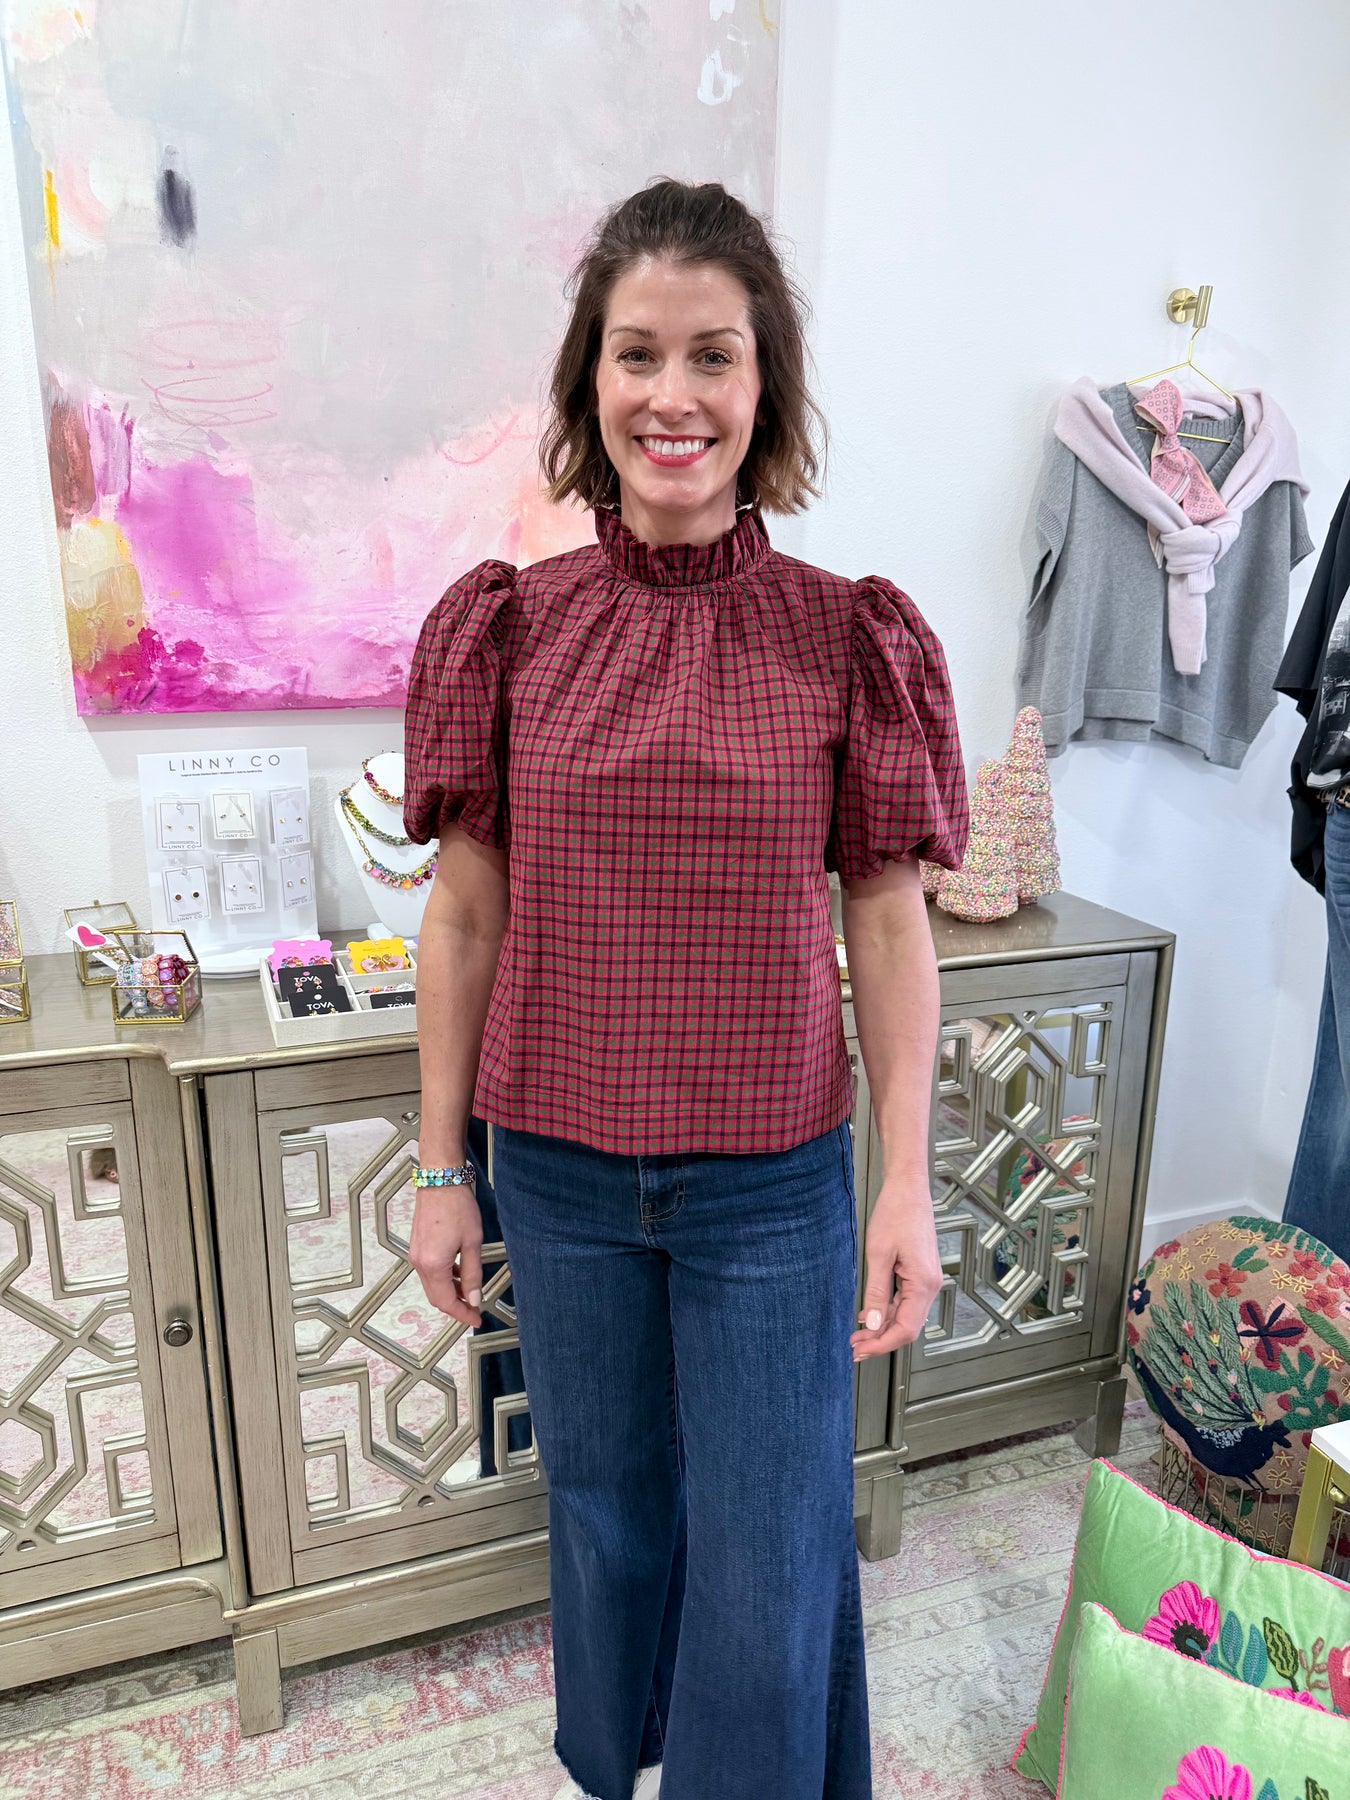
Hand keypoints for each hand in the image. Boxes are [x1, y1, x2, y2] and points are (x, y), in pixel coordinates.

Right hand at [408, 1187, 483, 1326]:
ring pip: (432, 1285)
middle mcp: (419, 1263)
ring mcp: (416, 1255)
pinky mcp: (417, 1247)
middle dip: (455, 1306)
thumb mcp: (472, 1243)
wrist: (440, 1181)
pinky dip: (443, 1279)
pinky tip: (459, 1273)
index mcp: (433, 1265)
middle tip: (474, 1310)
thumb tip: (473, 1298)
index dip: (462, 1314)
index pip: (446, 1301)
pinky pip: (429, 1272)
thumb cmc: (458, 1207)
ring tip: (469, 1292)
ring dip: (449, 1292)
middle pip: (436, 1297)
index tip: (476, 1319)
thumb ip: (472, 1274)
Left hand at [850, 1172, 942, 1362]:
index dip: (882, 1344)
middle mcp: (930, 1285)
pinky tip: (869, 1314)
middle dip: (880, 1339)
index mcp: (923, 1284)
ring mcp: (926, 1280)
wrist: (907, 1188)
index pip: (905, 1329)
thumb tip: (872, 1325)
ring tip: (858, 1333)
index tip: (860, 1350)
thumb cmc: (895, 1213)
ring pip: (906, 1315)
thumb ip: (876, 1293)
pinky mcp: (919, 1273)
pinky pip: (905, 1301)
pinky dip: (887, 1311)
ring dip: (882, 1327)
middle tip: (854, 1347)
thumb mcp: (878, 1254)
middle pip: (907, 1327)